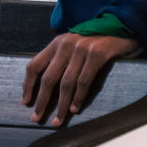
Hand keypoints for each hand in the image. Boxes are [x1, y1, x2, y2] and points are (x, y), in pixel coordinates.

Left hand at [22, 32, 139, 126]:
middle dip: (42, 101)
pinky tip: (75, 109)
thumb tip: (46, 87)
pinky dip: (78, 98)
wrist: (120, 26)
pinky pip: (84, 81)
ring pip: (66, 83)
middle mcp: (66, 45)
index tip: (26, 102)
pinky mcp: (97, 54)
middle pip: (48, 78)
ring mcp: (82, 49)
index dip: (28, 85)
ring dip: (61, 105)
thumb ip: (60, 60)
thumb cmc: (95, 41)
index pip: (34, 65)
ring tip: (57, 120)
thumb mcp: (72, 45)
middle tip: (37, 117)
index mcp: (56, 43)